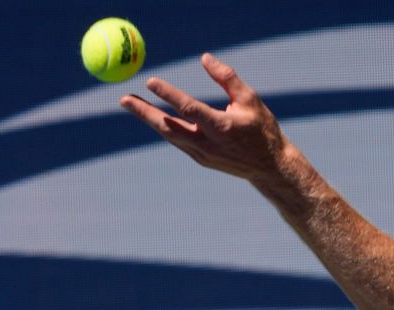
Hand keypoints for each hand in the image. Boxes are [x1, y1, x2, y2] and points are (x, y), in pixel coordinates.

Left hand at [120, 53, 290, 183]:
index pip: (189, 109)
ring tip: (129, 103)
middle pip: (168, 127)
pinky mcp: (199, 159)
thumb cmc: (262, 129)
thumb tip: (204, 58)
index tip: (150, 81)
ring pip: (168, 134)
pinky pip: (176, 140)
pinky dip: (162, 127)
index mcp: (222, 127)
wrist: (269, 167)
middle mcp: (208, 143)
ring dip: (148, 119)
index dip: (168, 95)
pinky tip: (151, 115)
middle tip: (124, 98)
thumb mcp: (250, 99)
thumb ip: (227, 78)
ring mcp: (201, 154)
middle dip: (144, 112)